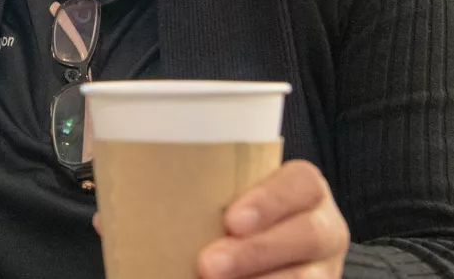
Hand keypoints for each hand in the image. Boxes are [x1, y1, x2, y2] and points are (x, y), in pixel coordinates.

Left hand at [197, 160, 348, 278]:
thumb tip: (129, 212)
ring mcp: (324, 269)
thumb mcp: (225, 200)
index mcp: (304, 191)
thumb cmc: (230, 217)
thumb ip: (196, 199)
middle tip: (207, 264)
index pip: (300, 185)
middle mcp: (323, 229)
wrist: (256, 253)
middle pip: (306, 235)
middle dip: (255, 252)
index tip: (230, 220)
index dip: (269, 201)